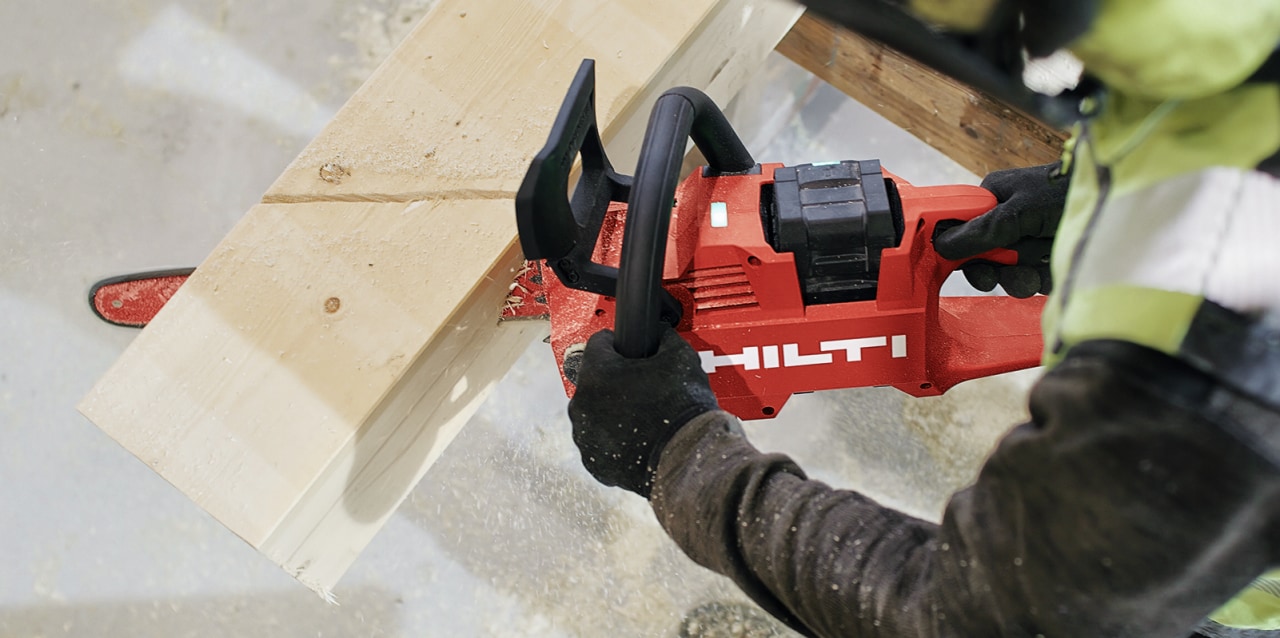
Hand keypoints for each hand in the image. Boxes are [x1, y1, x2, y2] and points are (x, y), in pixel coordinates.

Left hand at [567, 326, 719, 497]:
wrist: (689, 458)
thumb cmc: (683, 410)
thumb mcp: (681, 358)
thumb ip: (664, 338)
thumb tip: (661, 333)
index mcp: (597, 373)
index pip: (599, 344)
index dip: (618, 343)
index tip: (628, 349)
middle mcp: (582, 404)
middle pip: (594, 380)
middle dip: (615, 381)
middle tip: (643, 387)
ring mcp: (585, 435)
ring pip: (594, 412)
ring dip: (612, 411)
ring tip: (643, 415)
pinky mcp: (594, 461)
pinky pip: (599, 441)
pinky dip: (613, 439)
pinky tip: (637, 437)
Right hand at [933, 161, 1068, 297]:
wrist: (1120, 203)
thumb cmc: (1067, 194)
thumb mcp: (1021, 209)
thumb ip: (983, 229)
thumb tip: (941, 244)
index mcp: (994, 199)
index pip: (962, 230)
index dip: (963, 252)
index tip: (972, 268)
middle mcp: (1007, 220)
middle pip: (985, 257)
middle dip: (1000, 268)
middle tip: (1009, 271)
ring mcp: (1027, 240)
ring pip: (1009, 271)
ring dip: (1023, 275)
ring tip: (1041, 269)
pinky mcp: (1047, 258)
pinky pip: (1032, 278)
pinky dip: (1042, 278)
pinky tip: (1054, 270)